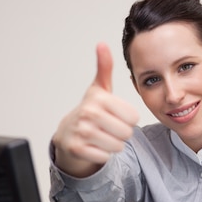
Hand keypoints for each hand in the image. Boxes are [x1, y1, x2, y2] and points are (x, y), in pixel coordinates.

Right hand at [53, 43, 138, 176]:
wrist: (67, 133)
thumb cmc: (90, 111)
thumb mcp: (99, 89)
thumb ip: (104, 68)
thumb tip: (102, 44)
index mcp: (100, 99)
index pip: (134, 118)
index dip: (128, 120)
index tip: (116, 116)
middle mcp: (89, 114)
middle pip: (127, 133)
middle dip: (121, 134)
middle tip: (109, 128)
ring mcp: (82, 132)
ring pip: (117, 146)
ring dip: (113, 145)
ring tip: (102, 136)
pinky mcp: (77, 149)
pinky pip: (105, 157)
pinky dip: (102, 155)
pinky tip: (94, 146)